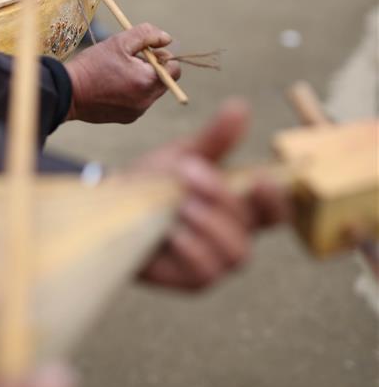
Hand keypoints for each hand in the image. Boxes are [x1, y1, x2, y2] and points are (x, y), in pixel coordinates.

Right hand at [66, 23, 180, 123]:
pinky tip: (111, 85)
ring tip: (117, 73)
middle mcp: (146, 101)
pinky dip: (131, 92)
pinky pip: (138, 102)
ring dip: (141, 80)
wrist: (68, 92)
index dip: (163, 56)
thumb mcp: (119, 42)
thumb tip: (167, 39)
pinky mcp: (126, 118)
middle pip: (164, 82)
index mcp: (147, 81)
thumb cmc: (93, 65)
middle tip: (131, 60)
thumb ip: (147, 35)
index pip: (174, 69)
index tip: (146, 51)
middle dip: (152, 68)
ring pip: (150, 92)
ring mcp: (137, 112)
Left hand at [131, 101, 291, 289]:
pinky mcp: (192, 279)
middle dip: (223, 199)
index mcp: (239, 205)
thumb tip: (241, 106)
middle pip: (251, 227)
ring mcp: (215, 261)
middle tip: (190, 173)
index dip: (276, 198)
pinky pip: (204, 272)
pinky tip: (172, 232)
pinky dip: (192, 249)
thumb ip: (215, 138)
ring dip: (209, 225)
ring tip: (182, 204)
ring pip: (234, 254)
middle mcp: (234, 235)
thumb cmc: (154, 181)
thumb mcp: (184, 155)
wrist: (111, 206)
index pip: (276, 209)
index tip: (259, 177)